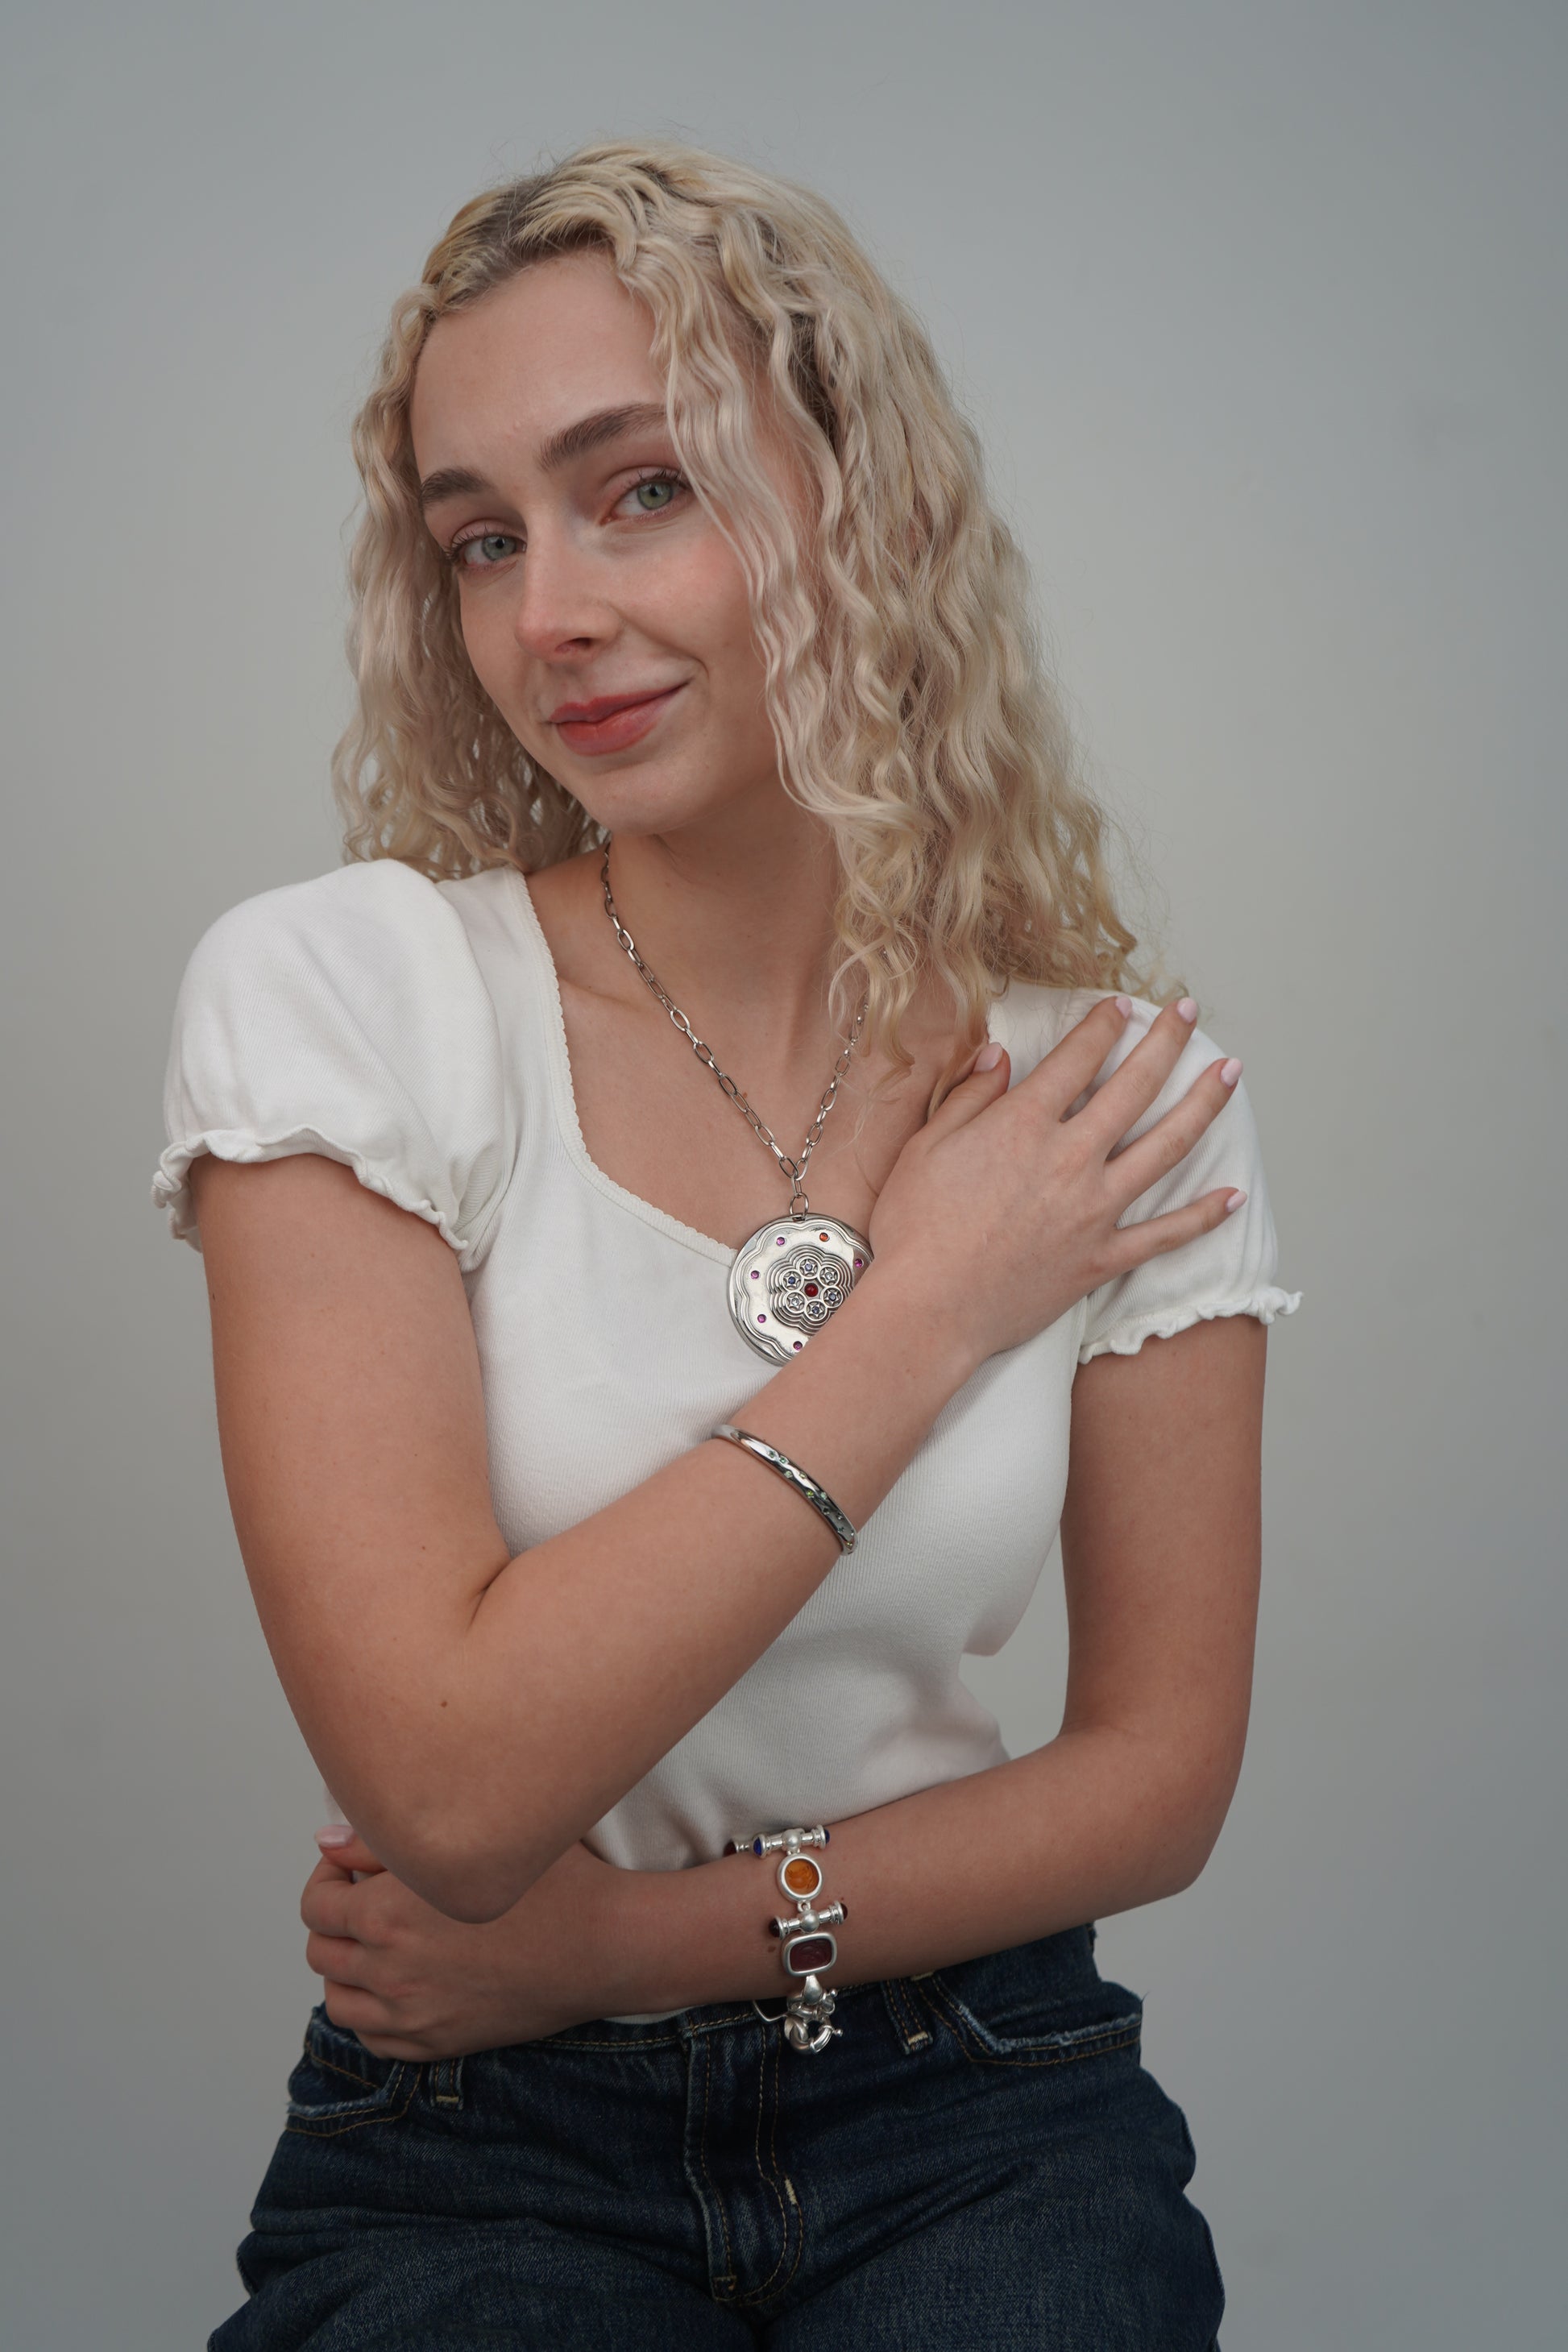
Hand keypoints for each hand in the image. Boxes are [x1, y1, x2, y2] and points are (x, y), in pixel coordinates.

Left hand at [302, 1827, 637, 2058]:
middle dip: (335, 1920)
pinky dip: (371, 2014)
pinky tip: (397, 1985)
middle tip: (368, 1898)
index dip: (329, 1876)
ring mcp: (412, 2015)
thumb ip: (385, 1841)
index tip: (353, 1867)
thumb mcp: (471, 1840)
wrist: (604, 1944)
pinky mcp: (438, 2043)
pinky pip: (373, 2039)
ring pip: (338, 2001)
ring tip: (379, 1943)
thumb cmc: (549, 1883)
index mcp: (387, 1915)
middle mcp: (390, 1971)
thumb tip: (328, 1842)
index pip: (316, 1903)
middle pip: (321, 1951)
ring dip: (347, 1970)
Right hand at [868, 994, 1243, 1365]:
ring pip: (1167, 1147)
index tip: (1122, 1006)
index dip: (1103, 1025)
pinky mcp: (1102, 1258)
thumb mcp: (926, 1147)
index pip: (1077, 1058)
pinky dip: (1204, 1216)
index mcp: (1023, 1125)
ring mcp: (1093, 1210)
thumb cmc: (915, 1230)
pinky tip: (1234, 1196)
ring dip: (1204, 1105)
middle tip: (1188, 1013)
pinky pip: (1166, 1235)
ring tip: (1231, 1074)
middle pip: (1135, 1087)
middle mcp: (1069, 1159)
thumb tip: (999, 1055)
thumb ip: (969, 1097)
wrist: (928, 1310)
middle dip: (1167, 1043)